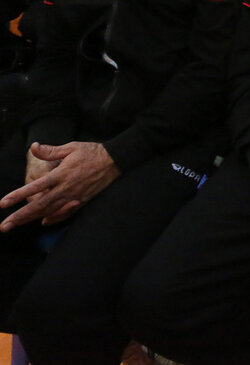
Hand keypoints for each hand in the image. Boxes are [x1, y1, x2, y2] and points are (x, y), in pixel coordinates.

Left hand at [0, 142, 119, 229]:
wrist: (115, 160)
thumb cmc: (92, 152)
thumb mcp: (71, 147)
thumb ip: (50, 150)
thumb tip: (33, 146)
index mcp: (61, 174)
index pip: (35, 187)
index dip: (18, 196)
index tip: (3, 204)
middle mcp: (66, 188)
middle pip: (39, 205)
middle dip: (20, 217)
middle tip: (4, 226)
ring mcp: (74, 197)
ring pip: (49, 212)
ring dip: (31, 220)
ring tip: (17, 226)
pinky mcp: (82, 200)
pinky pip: (65, 213)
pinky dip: (53, 219)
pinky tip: (44, 222)